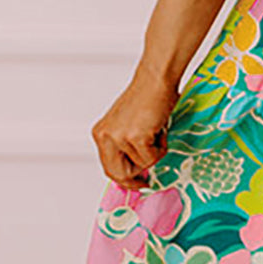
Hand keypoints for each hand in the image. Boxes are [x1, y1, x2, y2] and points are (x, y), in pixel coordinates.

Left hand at [91, 62, 179, 193]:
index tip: (137, 183)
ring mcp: (119, 138)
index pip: (109, 167)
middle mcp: (105, 137)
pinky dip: (161, 147)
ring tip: (156, 132)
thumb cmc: (148, 97)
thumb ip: (126, 147)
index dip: (125, 179)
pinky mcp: (135, 137)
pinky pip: (151, 158)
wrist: (156, 80)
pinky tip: (159, 129)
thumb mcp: (128, 125)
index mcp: (101, 134)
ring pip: (140, 166)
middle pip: (119, 174)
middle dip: (136, 176)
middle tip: (147, 180)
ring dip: (154, 153)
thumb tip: (136, 171)